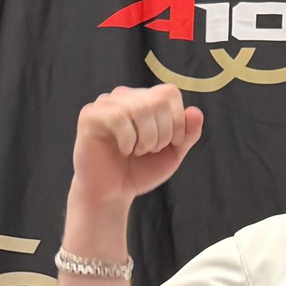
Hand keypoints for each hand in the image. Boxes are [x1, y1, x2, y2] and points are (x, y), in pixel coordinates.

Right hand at [72, 83, 203, 205]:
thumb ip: (188, 133)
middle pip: (157, 100)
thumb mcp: (173, 153)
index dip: (177, 120)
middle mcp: (124, 96)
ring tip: (137, 151)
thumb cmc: (140, 170)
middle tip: (151, 150)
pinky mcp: (89, 115)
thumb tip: (195, 111)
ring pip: (140, 107)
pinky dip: (128, 140)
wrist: (112, 193)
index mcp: (144, 99)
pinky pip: (118, 117)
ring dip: (146, 138)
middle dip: (163, 132)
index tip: (172, 143)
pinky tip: (123, 150)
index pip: (169, 92)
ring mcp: (105, 103)